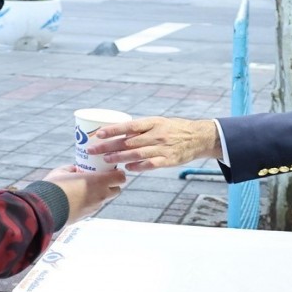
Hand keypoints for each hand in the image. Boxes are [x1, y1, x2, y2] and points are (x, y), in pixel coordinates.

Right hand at [41, 165, 125, 226]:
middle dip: (112, 184)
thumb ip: (73, 168)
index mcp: (98, 181)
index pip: (121, 178)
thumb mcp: (63, 171)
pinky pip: (94, 206)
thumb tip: (76, 169)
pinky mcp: (87, 215)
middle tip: (101, 179)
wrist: (46, 207)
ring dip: (100, 193)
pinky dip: (91, 201)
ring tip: (86, 188)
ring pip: (105, 199)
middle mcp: (100, 195)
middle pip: (117, 190)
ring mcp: (95, 207)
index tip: (111, 170)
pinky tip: (78, 198)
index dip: (118, 173)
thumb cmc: (55, 186)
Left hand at [87, 117, 221, 171]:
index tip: (98, 133)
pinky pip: (149, 164)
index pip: (128, 125)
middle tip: (93, 150)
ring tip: (105, 161)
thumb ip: (141, 128)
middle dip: (108, 146)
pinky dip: (137, 167)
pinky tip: (127, 169)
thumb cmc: (174, 129)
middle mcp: (156, 134)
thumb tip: (119, 133)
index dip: (112, 129)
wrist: (198, 137)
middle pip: (128, 141)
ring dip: (119, 158)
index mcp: (152, 122)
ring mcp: (162, 148)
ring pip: (136, 154)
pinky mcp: (168, 160)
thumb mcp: (159, 122)